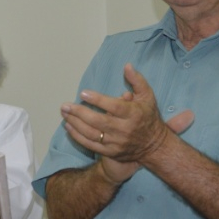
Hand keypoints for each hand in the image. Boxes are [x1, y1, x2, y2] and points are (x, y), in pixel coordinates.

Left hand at [62, 63, 193, 178]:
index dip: (98, 100)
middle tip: (65, 106)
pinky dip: (78, 136)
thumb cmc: (148, 117)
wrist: (153, 146)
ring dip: (75, 124)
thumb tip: (127, 66)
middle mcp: (124, 129)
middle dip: (79, 113)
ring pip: (92, 134)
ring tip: (64, 113)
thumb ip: (137, 80)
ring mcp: (116, 142)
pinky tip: (68, 126)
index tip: (83, 93)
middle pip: (98, 121)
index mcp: (133, 114)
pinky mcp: (110, 152)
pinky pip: (91, 145)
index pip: (114, 107)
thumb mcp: (147, 96)